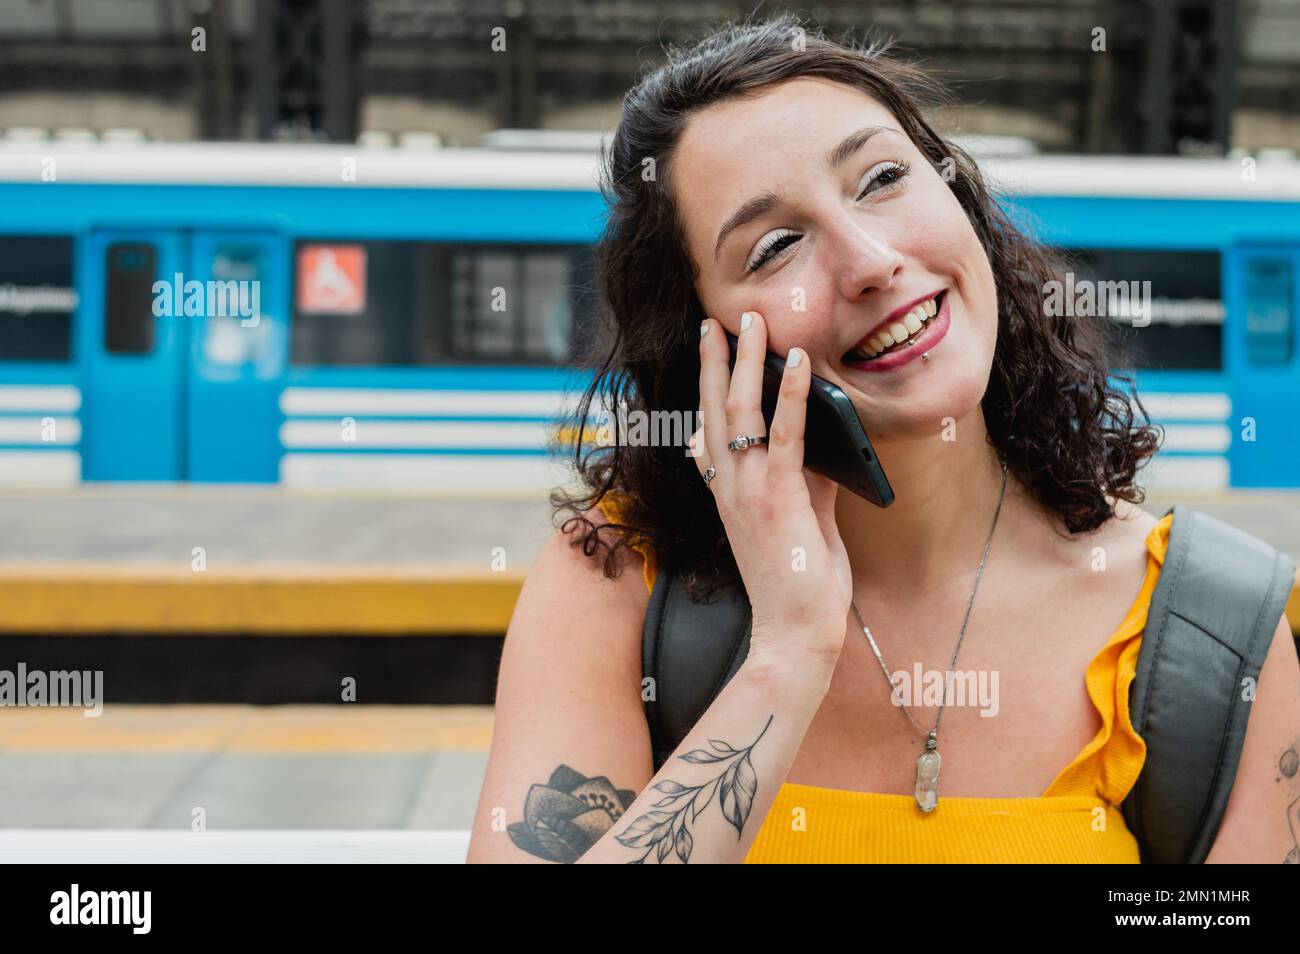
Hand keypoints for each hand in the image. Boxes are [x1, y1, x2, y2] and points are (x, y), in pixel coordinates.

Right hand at [690, 310, 853, 681]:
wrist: (796, 633)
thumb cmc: (800, 585)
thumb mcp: (803, 521)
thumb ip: (808, 479)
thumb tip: (828, 444)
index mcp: (727, 493)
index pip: (708, 430)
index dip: (707, 387)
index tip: (710, 350)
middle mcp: (728, 486)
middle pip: (714, 408)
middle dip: (717, 360)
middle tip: (716, 320)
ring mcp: (749, 490)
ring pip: (740, 410)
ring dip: (748, 361)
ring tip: (753, 321)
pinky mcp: (779, 497)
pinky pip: (785, 434)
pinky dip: (792, 393)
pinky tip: (799, 361)